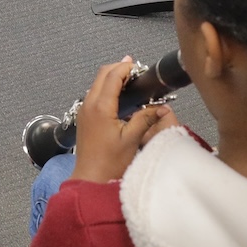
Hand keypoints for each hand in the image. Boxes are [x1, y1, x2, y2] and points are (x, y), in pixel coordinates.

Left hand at [69, 58, 180, 185]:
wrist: (90, 178)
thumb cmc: (111, 162)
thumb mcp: (132, 139)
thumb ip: (146, 118)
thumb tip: (163, 106)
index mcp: (100, 106)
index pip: (112, 76)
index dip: (126, 67)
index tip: (139, 68)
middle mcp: (88, 104)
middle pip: (102, 74)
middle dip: (118, 69)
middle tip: (136, 72)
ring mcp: (84, 110)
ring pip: (96, 83)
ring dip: (112, 78)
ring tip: (131, 82)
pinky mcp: (84, 117)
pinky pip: (94, 94)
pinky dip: (106, 88)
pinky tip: (120, 97)